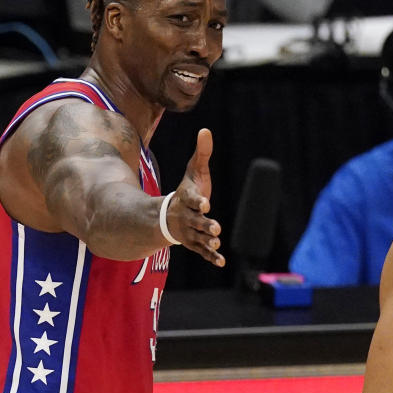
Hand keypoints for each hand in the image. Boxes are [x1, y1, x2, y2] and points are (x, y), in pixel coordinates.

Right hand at [169, 128, 224, 266]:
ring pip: (199, 237)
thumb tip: (206, 130)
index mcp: (187, 199)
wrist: (170, 215)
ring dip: (207, 240)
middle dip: (205, 224)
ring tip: (217, 242)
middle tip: (216, 227)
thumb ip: (202, 153)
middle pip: (196, 220)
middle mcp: (187, 216)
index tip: (206, 203)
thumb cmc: (187, 191)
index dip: (198, 201)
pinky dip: (211, 256)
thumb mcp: (194, 171)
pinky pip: (202, 250)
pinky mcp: (194, 242)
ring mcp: (189, 231)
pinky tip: (221, 262)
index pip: (192, 199)